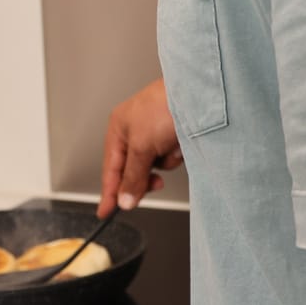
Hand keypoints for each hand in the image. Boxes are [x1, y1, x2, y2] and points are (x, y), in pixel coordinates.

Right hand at [97, 77, 182, 216]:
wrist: (198, 91)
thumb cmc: (165, 105)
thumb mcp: (142, 146)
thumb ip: (132, 177)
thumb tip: (124, 200)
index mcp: (119, 129)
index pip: (110, 169)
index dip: (109, 193)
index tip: (107, 213)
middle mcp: (135, 130)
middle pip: (133, 170)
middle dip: (145, 176)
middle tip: (153, 184)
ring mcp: (156, 132)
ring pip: (155, 165)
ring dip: (164, 162)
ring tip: (171, 148)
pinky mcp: (174, 134)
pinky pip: (171, 157)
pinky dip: (176, 154)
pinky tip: (181, 144)